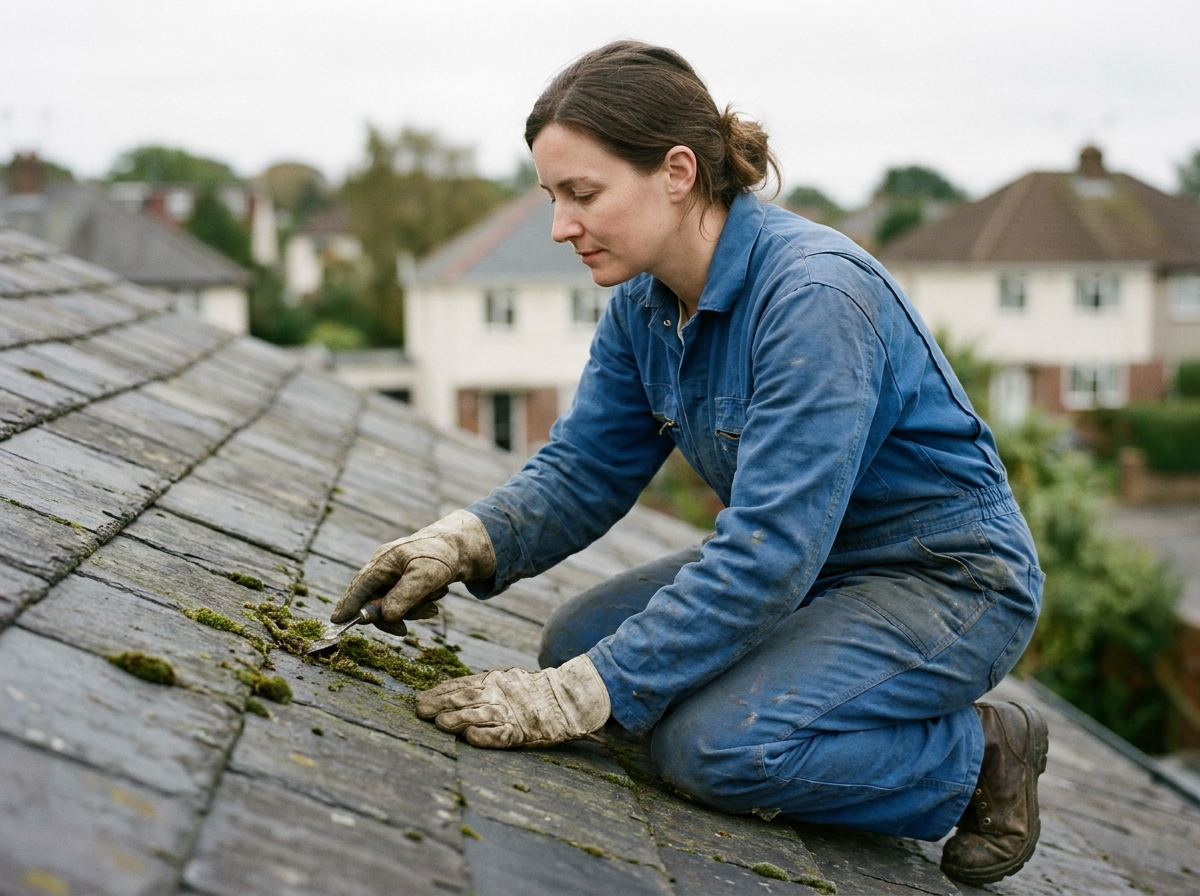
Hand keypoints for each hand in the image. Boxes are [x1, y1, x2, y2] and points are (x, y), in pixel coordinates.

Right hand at [332, 510, 495, 634]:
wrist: (464, 548)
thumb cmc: (443, 556)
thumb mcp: (426, 576)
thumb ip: (404, 596)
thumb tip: (385, 616)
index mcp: (383, 561)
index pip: (359, 587)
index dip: (347, 605)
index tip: (336, 623)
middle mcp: (384, 567)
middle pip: (372, 601)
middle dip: (391, 616)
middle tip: (404, 630)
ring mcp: (393, 574)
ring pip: (390, 605)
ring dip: (412, 610)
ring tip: (434, 603)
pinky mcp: (404, 581)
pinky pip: (404, 602)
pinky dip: (419, 605)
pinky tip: (435, 597)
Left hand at [415, 655, 610, 747]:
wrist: (566, 698)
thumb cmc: (529, 693)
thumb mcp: (503, 682)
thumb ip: (478, 687)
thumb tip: (444, 696)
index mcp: (492, 681)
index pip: (460, 685)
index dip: (439, 692)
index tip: (420, 699)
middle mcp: (498, 695)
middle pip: (465, 698)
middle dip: (440, 704)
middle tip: (420, 710)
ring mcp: (509, 713)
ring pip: (479, 715)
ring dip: (458, 719)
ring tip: (440, 723)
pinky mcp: (521, 732)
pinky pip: (500, 735)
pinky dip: (485, 736)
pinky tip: (470, 738)